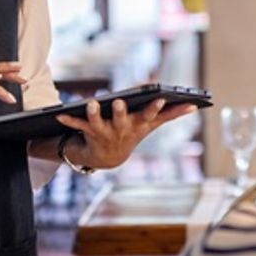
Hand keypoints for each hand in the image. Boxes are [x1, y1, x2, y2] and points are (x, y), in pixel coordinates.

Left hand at [55, 98, 198, 168]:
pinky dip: (68, 119)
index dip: (155, 107)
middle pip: (121, 119)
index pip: (149, 115)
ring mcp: (104, 132)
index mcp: (138, 125)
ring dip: (94, 113)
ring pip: (98, 122)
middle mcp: (121, 129)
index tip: (161, 98)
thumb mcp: (152, 125)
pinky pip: (76, 125)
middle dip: (121, 112)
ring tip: (91, 102)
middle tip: (121, 102)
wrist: (107, 157)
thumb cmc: (133, 132)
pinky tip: (59, 114)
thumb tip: (196, 105)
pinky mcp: (87, 132)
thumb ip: (173, 114)